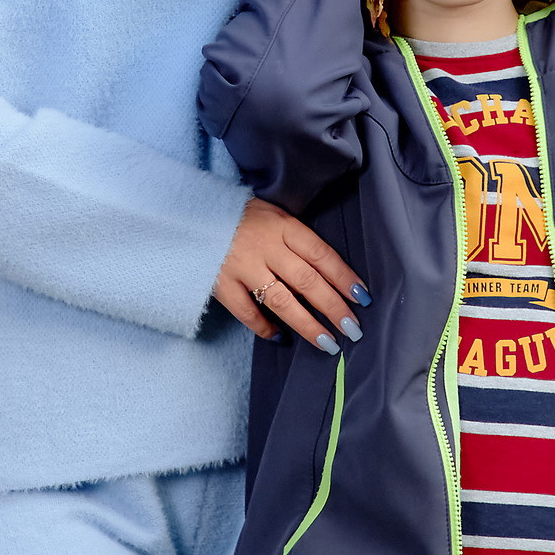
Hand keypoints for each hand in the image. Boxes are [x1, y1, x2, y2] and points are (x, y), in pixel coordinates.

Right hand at [214, 195, 366, 353]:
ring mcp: (242, 266)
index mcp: (283, 226)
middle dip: (333, 308)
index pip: (321, 255)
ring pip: (281, 301)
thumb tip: (328, 273)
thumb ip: (297, 239)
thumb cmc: (242, 215)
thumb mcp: (274, 214)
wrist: (192, 212)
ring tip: (328, 342)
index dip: (344, 278)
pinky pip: (246, 312)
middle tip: (353, 329)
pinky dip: (264, 327)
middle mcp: (266, 247)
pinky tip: (280, 338)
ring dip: (307, 324)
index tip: (362, 298)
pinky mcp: (221, 283)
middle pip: (307, 281)